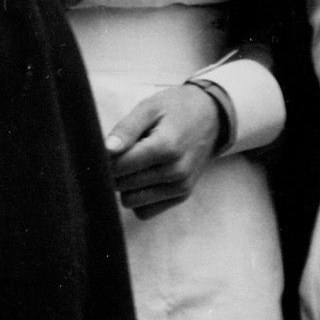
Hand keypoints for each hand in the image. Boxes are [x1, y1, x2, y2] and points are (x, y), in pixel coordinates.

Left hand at [107, 79, 227, 218]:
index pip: (118, 167)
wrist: (211, 117)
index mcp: (166, 147)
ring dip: (126, 186)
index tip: (112, 146)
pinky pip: (145, 212)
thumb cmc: (176, 109)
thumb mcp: (149, 108)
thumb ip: (126, 129)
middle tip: (126, 151)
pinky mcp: (181, 196)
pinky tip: (145, 178)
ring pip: (130, 201)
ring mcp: (180, 187)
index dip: (107, 158)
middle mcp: (175, 172)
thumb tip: (107, 150)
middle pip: (121, 185)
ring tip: (138, 164)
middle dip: (116, 170)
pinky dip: (139, 198)